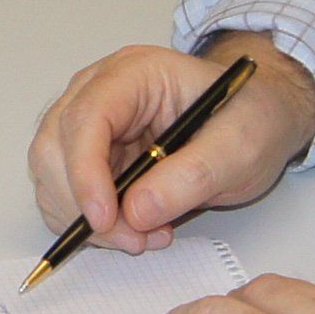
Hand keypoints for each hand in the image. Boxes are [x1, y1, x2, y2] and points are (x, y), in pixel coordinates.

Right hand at [28, 36, 314, 255]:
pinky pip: (66, 194)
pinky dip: (91, 223)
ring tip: (146, 235)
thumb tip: (135, 212)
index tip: (105, 219)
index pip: (87, 116)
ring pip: (53, 175)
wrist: (261, 119)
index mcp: (136, 73)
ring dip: (85, 219)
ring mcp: (91, 123)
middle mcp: (100, 91)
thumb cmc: (253, 119)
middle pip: (56, 147)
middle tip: (133, 239)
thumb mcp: (239, 148)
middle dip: (83, 204)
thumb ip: (191, 177)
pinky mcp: (91, 155)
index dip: (85, 171)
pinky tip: (137, 228)